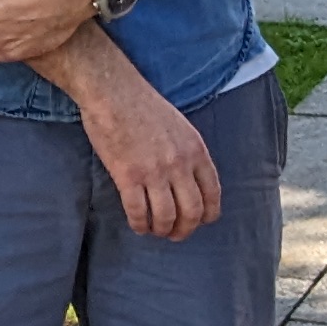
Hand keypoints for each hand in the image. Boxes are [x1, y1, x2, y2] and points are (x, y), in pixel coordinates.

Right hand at [69, 64, 219, 239]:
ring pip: (166, 217)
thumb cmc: (143, 104)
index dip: (208, 214)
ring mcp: (154, 172)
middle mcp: (179, 164)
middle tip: (176, 234)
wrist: (113, 91)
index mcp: (196, 151)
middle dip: (185, 229)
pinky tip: (137, 224)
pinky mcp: (128, 176)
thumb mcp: (180, 126)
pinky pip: (138, 211)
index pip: (212, 194)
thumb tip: (187, 181)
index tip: (200, 221)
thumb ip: (188, 153)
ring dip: (162, 230)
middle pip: (192, 211)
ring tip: (155, 230)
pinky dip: (139, 224)